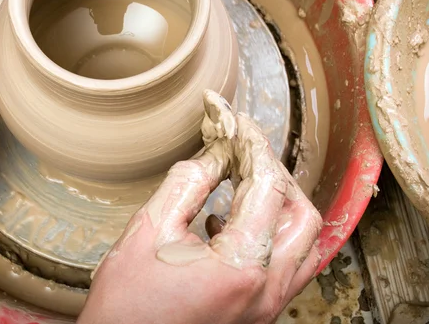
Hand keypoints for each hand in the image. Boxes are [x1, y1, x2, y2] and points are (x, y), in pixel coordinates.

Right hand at [79, 90, 321, 323]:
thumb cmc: (126, 308)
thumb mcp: (148, 230)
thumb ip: (188, 182)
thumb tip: (216, 153)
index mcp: (240, 268)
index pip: (266, 186)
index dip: (251, 145)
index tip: (236, 123)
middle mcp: (266, 291)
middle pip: (301, 215)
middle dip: (275, 175)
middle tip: (243, 154)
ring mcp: (267, 307)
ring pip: (302, 243)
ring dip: (279, 206)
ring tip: (243, 183)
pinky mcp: (259, 313)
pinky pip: (286, 266)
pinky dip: (269, 234)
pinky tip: (230, 222)